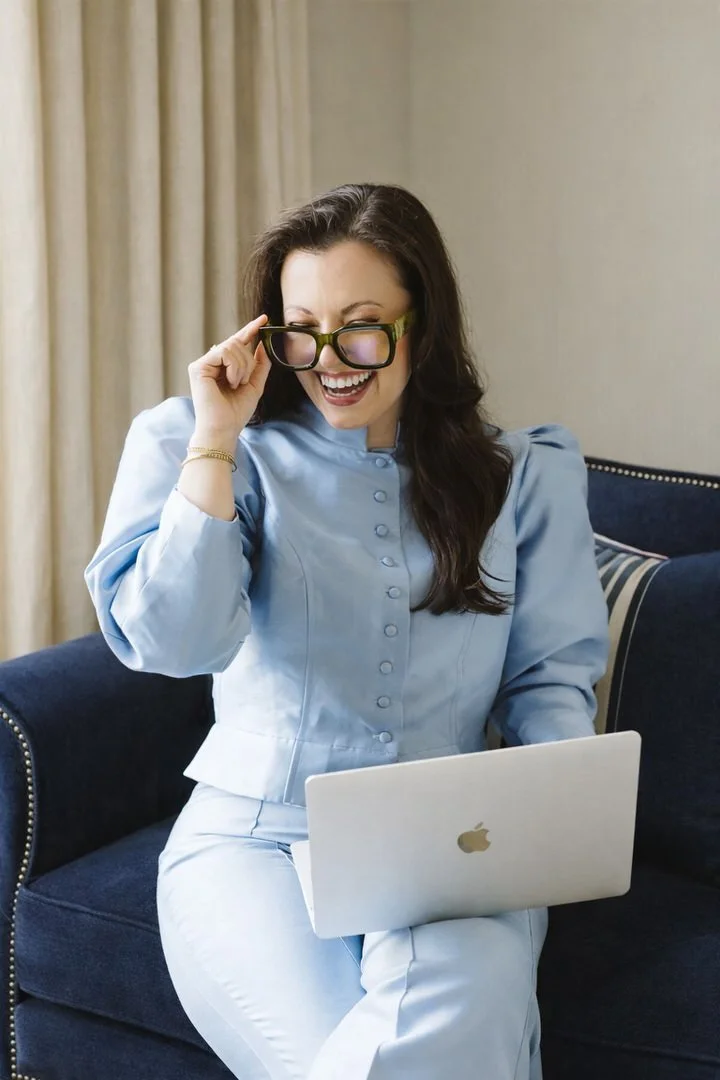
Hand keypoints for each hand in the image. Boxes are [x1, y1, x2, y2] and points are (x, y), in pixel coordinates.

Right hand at [187, 314, 270, 446]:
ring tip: (236, 385)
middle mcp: (211, 362)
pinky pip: (223, 352)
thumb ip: (260, 364)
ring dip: (242, 367)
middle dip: (248, 362)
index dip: (250, 329)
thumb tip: (263, 342)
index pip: (238, 343)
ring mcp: (203, 364)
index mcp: (223, 367)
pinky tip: (231, 382)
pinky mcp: (197, 367)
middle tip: (244, 382)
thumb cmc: (236, 412)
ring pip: (231, 346)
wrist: (224, 429)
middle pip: (237, 343)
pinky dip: (234, 367)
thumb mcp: (255, 385)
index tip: (264, 319)